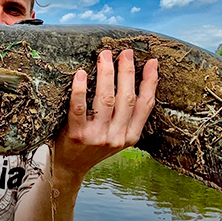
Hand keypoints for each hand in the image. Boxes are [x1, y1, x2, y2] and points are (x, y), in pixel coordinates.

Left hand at [53, 49, 158, 180]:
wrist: (69, 168)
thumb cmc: (91, 146)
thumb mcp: (115, 136)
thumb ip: (124, 116)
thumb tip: (131, 80)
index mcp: (130, 136)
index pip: (145, 105)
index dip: (150, 82)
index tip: (152, 62)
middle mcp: (116, 136)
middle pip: (126, 98)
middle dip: (127, 72)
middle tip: (125, 52)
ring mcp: (97, 136)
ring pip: (106, 99)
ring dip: (107, 74)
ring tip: (105, 56)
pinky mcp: (77, 135)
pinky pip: (79, 107)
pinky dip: (80, 89)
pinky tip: (82, 74)